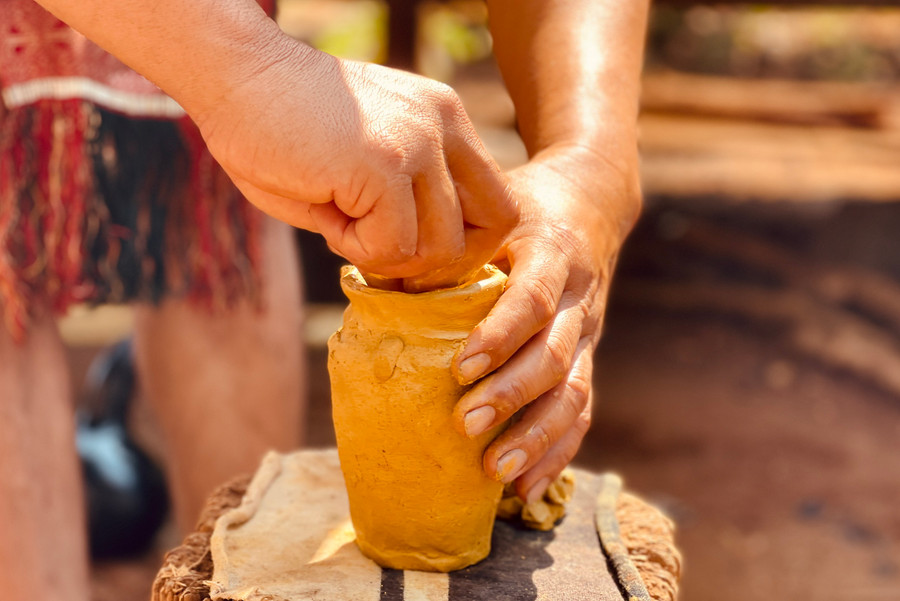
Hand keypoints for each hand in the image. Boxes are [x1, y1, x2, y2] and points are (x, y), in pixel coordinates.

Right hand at [192, 38, 515, 285]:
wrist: (233, 74)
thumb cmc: (286, 126)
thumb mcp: (367, 164)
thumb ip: (409, 204)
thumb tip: (427, 266)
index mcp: (447, 122)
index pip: (498, 204)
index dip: (463, 244)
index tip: (412, 250)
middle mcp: (445, 126)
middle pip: (490, 228)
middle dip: (439, 260)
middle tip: (383, 252)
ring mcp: (419, 143)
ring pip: (439, 248)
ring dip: (387, 256)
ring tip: (342, 221)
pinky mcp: (385, 164)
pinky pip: (392, 247)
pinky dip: (354, 249)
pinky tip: (326, 212)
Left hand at [451, 146, 640, 501]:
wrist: (593, 201)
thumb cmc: (526, 203)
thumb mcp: (493, 207)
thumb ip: (450, 241)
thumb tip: (371, 277)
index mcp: (553, 253)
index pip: (533, 299)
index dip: (501, 335)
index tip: (461, 368)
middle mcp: (580, 298)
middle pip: (555, 356)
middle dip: (511, 396)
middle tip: (466, 427)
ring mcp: (590, 333)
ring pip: (574, 393)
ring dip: (537, 437)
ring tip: (496, 474)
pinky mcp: (589, 358)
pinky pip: (581, 411)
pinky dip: (557, 453)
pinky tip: (528, 490)